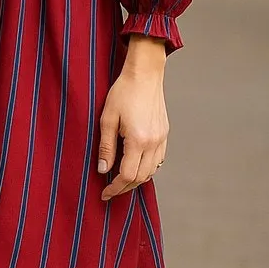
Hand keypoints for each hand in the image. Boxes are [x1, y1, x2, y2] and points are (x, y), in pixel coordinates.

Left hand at [98, 37, 167, 200]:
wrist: (145, 74)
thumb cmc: (123, 92)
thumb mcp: (107, 119)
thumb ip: (106, 147)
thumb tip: (103, 170)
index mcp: (138, 140)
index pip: (127, 175)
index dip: (115, 188)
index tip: (104, 193)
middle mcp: (153, 143)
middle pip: (140, 177)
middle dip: (124, 187)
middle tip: (110, 190)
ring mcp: (161, 139)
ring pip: (151, 171)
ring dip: (136, 179)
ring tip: (120, 180)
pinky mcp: (164, 133)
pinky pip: (158, 160)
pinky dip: (146, 168)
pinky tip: (135, 165)